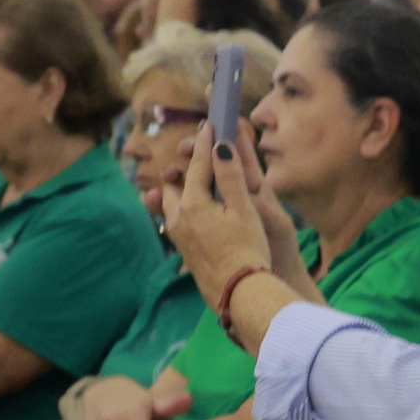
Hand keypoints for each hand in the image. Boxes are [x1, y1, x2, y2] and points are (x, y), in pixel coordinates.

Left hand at [166, 127, 283, 307]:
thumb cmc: (247, 250)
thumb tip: (220, 146)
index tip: (208, 125)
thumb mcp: (244, 210)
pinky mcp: (184, 253)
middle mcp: (179, 216)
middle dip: (185, 169)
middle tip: (196, 159)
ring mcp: (179, 236)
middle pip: (175, 184)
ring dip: (178, 192)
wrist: (240, 294)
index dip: (205, 143)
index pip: (199, 164)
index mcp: (193, 201)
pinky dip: (181, 212)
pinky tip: (191, 217)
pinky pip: (175, 223)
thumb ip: (230, 176)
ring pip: (171, 205)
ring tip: (189, 187)